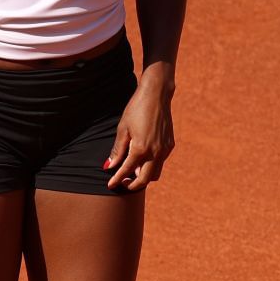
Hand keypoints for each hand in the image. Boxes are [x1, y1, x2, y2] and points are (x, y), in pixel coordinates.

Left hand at [106, 75, 173, 190]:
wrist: (157, 95)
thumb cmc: (136, 109)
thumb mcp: (123, 129)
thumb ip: (117, 150)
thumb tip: (110, 166)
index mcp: (140, 148)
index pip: (126, 171)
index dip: (117, 180)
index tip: (110, 185)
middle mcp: (155, 152)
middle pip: (144, 180)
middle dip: (132, 185)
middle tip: (123, 183)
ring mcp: (164, 150)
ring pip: (155, 174)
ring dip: (144, 176)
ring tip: (133, 171)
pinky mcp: (170, 145)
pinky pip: (161, 162)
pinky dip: (151, 165)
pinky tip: (143, 158)